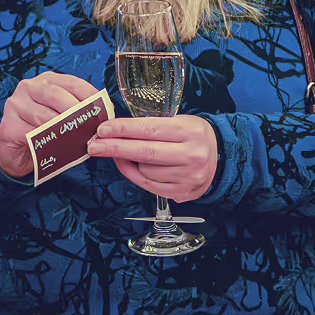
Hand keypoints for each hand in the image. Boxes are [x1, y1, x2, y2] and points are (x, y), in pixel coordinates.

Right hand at [0, 72, 98, 177]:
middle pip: (57, 95)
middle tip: (92, 127)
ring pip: (45, 116)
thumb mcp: (62, 116)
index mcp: (46, 81)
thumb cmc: (43, 132)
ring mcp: (16, 104)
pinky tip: (60, 147)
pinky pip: (32, 133)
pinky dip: (48, 141)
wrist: (16, 152)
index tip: (104, 110)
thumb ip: (78, 111)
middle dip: (77, 112)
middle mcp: (29, 87)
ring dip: (65, 129)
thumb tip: (105, 114)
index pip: (72, 83)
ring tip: (80, 139)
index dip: (90, 96)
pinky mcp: (8, 124)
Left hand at [86, 115, 218, 202]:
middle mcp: (192, 155)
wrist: (220, 156)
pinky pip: (149, 185)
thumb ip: (149, 127)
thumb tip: (114, 131)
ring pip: (145, 171)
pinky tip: (129, 166)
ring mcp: (189, 177)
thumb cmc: (191, 135)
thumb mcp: (177, 121)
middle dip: (115, 148)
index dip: (123, 129)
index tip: (102, 129)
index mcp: (189, 131)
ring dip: (127, 162)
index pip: (150, 129)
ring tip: (121, 153)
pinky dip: (135, 175)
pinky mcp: (183, 192)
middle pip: (145, 153)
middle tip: (93, 146)